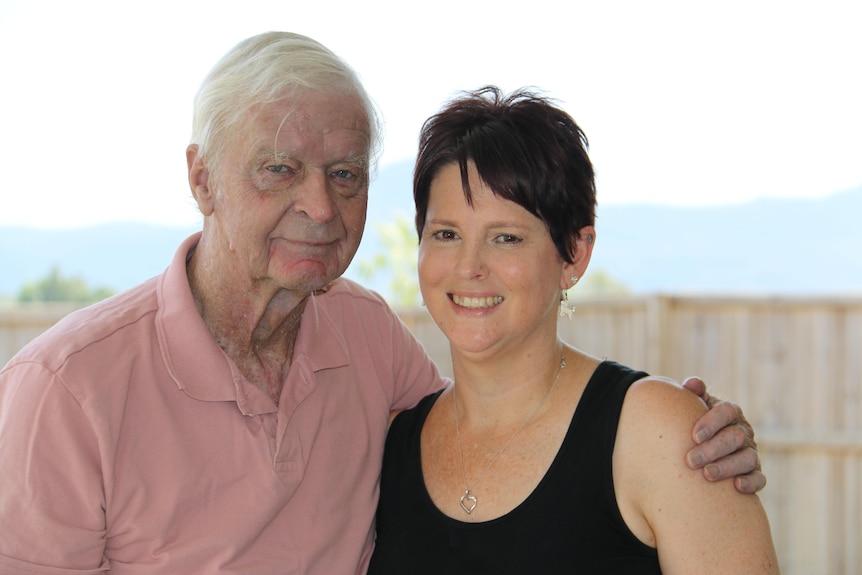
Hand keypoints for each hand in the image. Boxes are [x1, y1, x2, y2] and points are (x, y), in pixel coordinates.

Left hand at [682, 376, 765, 493]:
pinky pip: (760, 478)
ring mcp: (751, 451)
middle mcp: (743, 430)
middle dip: (713, 449)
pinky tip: (736, 486)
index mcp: (730, 412)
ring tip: (707, 475)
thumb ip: (693, 394)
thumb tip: (692, 384)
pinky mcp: (755, 472)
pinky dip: (751, 483)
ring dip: (727, 467)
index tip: (694, 436)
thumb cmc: (696, 423)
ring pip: (748, 458)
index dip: (711, 422)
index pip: (726, 412)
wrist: (704, 443)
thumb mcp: (695, 406)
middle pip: (734, 437)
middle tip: (691, 461)